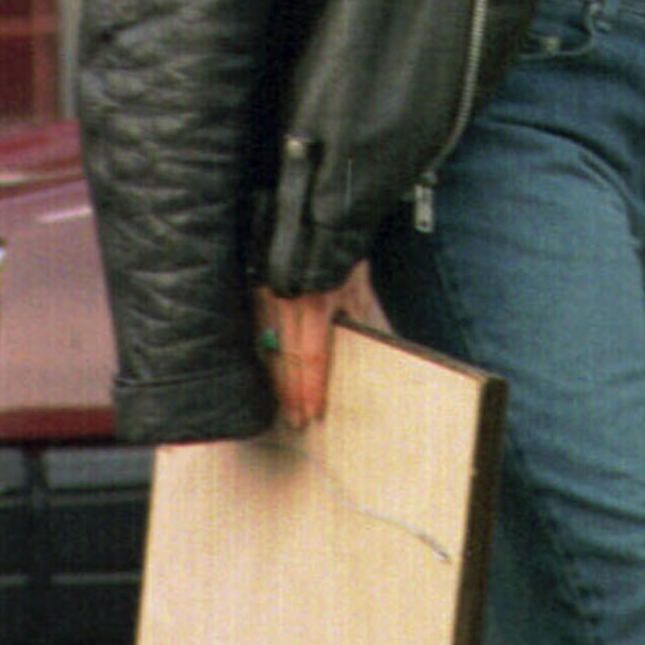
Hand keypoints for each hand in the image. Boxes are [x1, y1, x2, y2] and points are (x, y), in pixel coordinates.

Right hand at [252, 262, 377, 429]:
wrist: (316, 223)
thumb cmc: (340, 254)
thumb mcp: (357, 285)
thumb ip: (363, 316)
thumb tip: (384, 342)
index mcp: (315, 304)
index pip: (312, 357)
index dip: (311, 387)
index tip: (312, 412)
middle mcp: (289, 303)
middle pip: (288, 360)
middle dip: (291, 394)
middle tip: (296, 420)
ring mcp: (270, 298)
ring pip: (272, 350)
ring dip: (278, 380)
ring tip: (284, 406)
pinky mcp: (260, 293)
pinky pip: (262, 333)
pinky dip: (268, 358)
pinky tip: (270, 375)